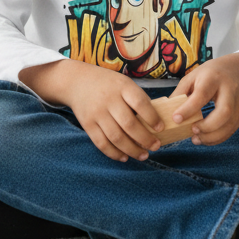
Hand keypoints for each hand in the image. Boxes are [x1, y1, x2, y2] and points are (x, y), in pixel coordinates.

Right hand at [20, 59, 164, 162]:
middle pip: (129, 124)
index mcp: (122, 86)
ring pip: (116, 137)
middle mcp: (109, 100)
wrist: (78, 81)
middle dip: (145, 139)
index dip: (152, 118)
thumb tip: (155, 122)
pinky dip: (114, 153)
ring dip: (132, 150)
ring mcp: (97, 113)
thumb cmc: (108, 84)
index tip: (160, 128)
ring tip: (143, 155)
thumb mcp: (124, 83)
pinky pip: (102, 143)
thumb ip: (137, 99)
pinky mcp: (88, 124)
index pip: (140, 103)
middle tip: (156, 146)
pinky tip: (124, 157)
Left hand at [170, 53, 238, 145]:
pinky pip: (232, 129)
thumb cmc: (212, 73)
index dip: (189, 108)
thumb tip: (166, 112)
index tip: (176, 119)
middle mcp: (230, 89)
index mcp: (213, 77)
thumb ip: (181, 92)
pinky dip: (218, 138)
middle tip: (192, 130)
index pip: (202, 94)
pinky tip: (206, 138)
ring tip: (197, 138)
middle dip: (207, 126)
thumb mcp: (194, 76)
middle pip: (224, 112)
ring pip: (230, 124)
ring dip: (212, 136)